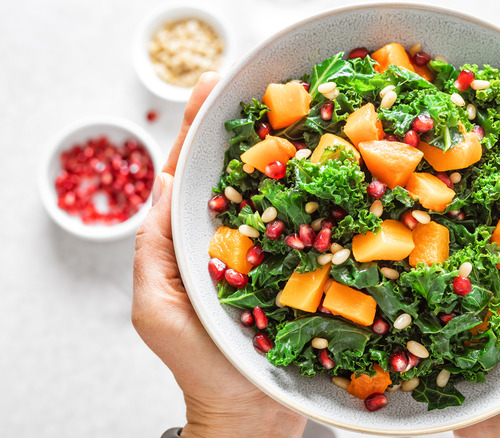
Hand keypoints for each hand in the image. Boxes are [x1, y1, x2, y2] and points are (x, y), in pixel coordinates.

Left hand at [132, 73, 307, 437]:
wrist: (253, 411)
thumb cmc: (200, 365)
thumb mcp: (157, 310)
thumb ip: (155, 252)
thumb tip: (161, 185)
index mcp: (193, 241)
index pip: (192, 176)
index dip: (198, 132)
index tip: (210, 91)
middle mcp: (237, 238)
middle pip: (241, 174)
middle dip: (250, 129)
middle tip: (263, 84)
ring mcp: (276, 251)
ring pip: (282, 195)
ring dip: (293, 154)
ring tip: (306, 113)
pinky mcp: (308, 268)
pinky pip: (316, 227)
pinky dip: (326, 197)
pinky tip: (338, 171)